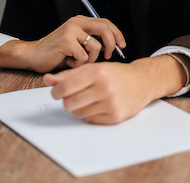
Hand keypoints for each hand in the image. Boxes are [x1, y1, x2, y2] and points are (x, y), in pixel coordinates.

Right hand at [0, 15, 125, 72]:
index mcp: (81, 21)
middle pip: (105, 29)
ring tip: (78, 61)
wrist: (33, 55)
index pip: (106, 22)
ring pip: (95, 46)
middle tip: (108, 55)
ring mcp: (71, 30)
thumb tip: (113, 46)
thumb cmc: (56, 53)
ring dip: (90, 59)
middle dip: (111, 44)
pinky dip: (79, 64)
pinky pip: (84, 56)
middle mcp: (77, 22)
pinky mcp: (66, 41)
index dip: (116, 34)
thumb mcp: (77, 43)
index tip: (122, 45)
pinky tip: (69, 62)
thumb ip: (92, 40)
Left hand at [42, 55, 187, 124]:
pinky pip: (90, 120)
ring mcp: (111, 103)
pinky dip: (90, 114)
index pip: (65, 87)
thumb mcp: (93, 68)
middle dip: (67, 101)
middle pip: (69, 103)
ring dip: (78, 108)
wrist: (142, 82)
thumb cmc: (115, 74)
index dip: (56, 91)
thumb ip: (69, 74)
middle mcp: (105, 88)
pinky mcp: (115, 116)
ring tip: (88, 99)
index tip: (56, 92)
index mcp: (97, 72)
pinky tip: (98, 105)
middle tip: (73, 96)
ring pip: (78, 113)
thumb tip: (47, 79)